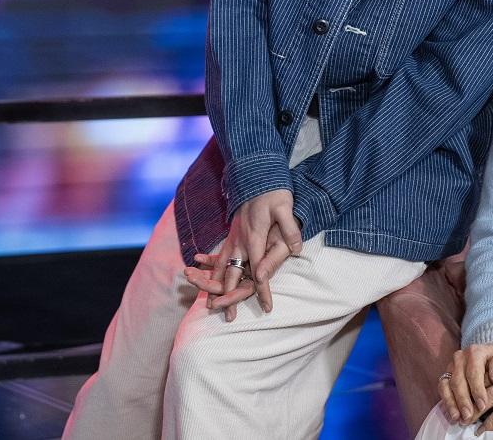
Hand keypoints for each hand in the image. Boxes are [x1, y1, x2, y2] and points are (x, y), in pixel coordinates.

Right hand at [182, 189, 301, 319]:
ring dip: (214, 286)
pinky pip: (218, 255)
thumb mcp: (285, 207)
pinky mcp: (232, 234)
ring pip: (220, 267)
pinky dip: (208, 267)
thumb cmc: (274, 192)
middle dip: (230, 297)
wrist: (257, 174)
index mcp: (254, 238)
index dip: (263, 291)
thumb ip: (289, 229)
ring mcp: (233, 238)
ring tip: (210, 304)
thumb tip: (294, 250)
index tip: (267, 308)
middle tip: (228, 317)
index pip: (259, 272)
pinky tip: (198, 271)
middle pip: (231, 275)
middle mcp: (240, 241)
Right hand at [440, 343, 492, 425]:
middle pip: (459, 379)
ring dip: (453, 402)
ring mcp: (452, 366)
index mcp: (476, 351)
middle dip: (464, 399)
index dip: (477, 389)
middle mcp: (461, 356)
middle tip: (469, 416)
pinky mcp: (447, 375)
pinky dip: (447, 402)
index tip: (483, 405)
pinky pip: (443, 388)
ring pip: (449, 385)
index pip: (473, 370)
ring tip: (460, 418)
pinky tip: (454, 415)